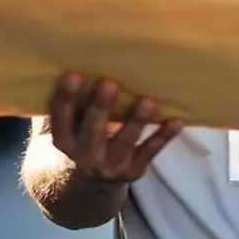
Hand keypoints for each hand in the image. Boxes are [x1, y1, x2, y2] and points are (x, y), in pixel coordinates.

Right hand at [49, 73, 183, 183]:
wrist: (92, 181)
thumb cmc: (82, 133)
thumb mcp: (70, 124)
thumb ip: (74, 102)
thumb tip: (83, 57)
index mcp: (65, 138)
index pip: (61, 117)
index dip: (66, 97)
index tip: (73, 75)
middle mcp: (85, 153)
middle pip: (92, 130)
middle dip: (101, 107)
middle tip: (109, 83)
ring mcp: (111, 163)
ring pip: (124, 142)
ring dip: (136, 121)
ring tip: (148, 101)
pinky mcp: (135, 168)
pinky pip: (150, 152)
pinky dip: (163, 137)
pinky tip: (177, 121)